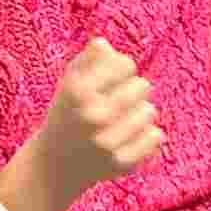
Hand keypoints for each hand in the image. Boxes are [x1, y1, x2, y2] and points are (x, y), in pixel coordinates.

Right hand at [17, 37, 160, 210]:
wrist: (55, 166)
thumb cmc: (67, 114)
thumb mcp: (69, 82)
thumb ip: (88, 59)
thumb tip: (105, 44)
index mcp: (78, 91)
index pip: (125, 64)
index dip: (121, 69)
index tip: (112, 80)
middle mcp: (93, 116)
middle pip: (142, 86)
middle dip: (133, 90)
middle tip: (118, 101)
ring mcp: (108, 142)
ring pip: (150, 111)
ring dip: (140, 113)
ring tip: (123, 120)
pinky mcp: (122, 163)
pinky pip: (155, 136)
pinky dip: (146, 135)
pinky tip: (129, 138)